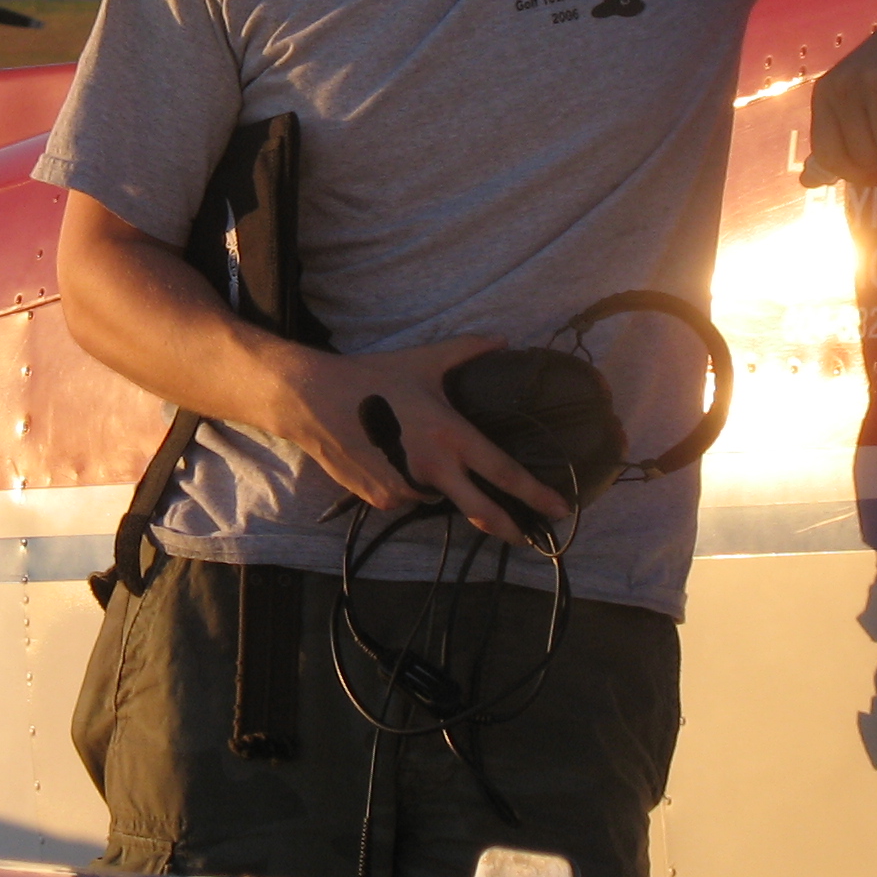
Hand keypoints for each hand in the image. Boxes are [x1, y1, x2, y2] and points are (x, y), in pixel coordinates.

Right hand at [266, 333, 568, 547]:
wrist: (316, 400)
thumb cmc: (375, 377)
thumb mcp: (426, 360)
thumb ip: (469, 350)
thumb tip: (504, 340)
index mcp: (452, 435)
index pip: (505, 473)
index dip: (536, 494)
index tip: (561, 508)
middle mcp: (434, 467)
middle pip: (481, 511)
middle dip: (508, 527)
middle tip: (525, 535)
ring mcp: (406, 486)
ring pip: (438, 501)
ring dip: (442, 490)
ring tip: (422, 459)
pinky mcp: (381, 497)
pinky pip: (406, 497)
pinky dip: (408, 486)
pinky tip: (394, 460)